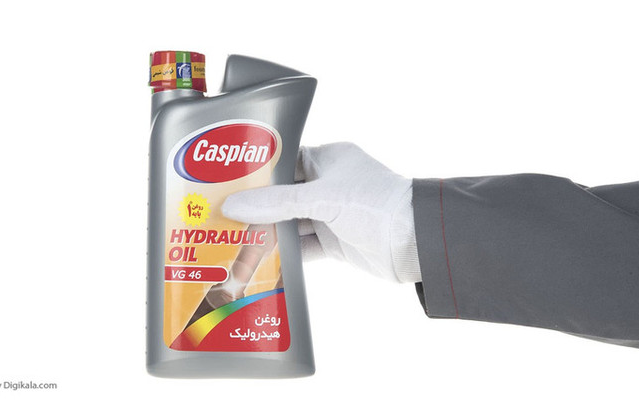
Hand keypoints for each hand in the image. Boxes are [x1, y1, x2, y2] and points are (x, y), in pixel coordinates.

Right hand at [222, 142, 420, 282]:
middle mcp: (328, 185)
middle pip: (282, 196)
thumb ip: (277, 203)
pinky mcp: (336, 243)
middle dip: (256, 208)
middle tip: (222, 215)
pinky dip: (285, 255)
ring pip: (290, 224)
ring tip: (233, 241)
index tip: (226, 182)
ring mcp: (331, 215)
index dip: (256, 172)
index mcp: (328, 159)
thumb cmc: (377, 204)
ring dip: (268, 234)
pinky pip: (302, 248)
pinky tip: (260, 262)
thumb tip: (233, 205)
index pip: (283, 161)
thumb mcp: (323, 198)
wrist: (417, 242)